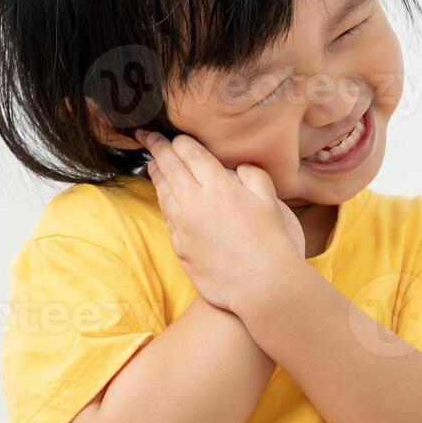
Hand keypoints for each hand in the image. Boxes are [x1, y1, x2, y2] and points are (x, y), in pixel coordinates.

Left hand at [136, 129, 306, 315]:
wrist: (263, 286)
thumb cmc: (273, 242)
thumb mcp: (269, 199)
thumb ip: (251, 175)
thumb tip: (234, 167)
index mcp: (218, 186)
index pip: (191, 154)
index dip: (181, 142)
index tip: (175, 136)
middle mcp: (195, 203)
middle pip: (170, 168)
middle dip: (158, 149)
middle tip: (148, 136)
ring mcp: (183, 226)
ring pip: (163, 192)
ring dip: (156, 174)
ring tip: (151, 162)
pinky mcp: (180, 246)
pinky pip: (167, 216)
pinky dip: (163, 200)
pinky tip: (163, 195)